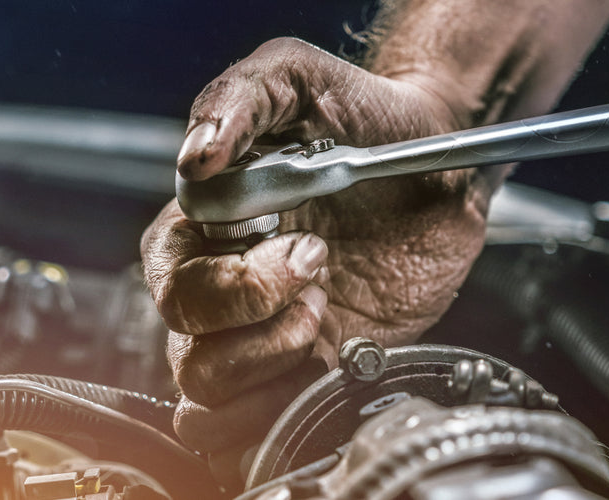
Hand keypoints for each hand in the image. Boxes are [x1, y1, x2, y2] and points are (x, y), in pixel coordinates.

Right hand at [141, 37, 495, 486]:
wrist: (436, 159)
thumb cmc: (363, 116)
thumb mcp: (300, 80)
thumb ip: (238, 100)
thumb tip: (194, 156)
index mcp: (201, 229)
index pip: (172, 281)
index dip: (237, 282)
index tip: (308, 246)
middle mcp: (217, 287)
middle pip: (185, 347)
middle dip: (260, 321)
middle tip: (322, 275)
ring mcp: (255, 337)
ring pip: (206, 395)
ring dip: (272, 368)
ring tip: (325, 320)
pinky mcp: (296, 372)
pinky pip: (240, 430)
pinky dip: (272, 421)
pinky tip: (320, 370)